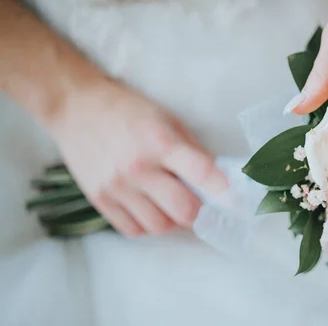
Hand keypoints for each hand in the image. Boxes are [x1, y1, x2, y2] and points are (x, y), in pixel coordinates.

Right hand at [50, 78, 228, 236]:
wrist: (76, 107)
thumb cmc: (128, 110)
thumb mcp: (167, 119)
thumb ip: (192, 151)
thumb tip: (217, 179)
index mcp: (161, 142)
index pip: (201, 173)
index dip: (225, 193)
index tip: (240, 205)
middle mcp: (139, 168)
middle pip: (183, 210)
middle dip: (200, 212)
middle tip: (203, 205)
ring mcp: (117, 186)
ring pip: (160, 226)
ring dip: (175, 221)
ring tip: (175, 205)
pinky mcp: (100, 199)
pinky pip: (133, 230)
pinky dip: (150, 226)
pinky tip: (153, 210)